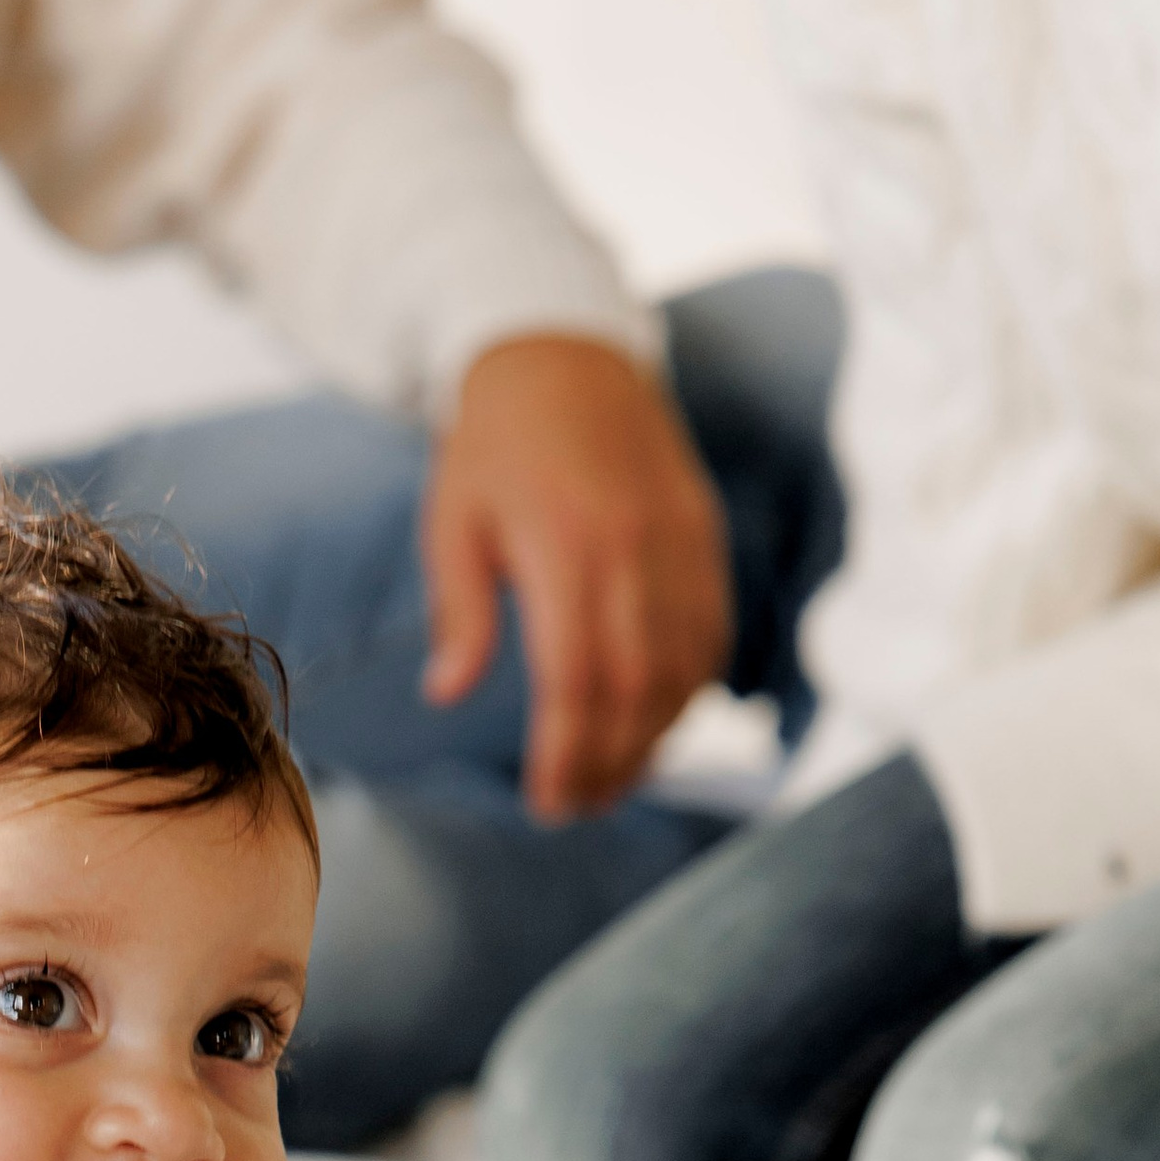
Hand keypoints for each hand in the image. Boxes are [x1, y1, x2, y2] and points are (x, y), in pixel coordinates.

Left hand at [422, 334, 731, 822]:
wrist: (565, 351)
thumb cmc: (493, 444)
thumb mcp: (452, 521)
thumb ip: (459, 610)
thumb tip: (446, 693)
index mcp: (565, 546)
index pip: (577, 680)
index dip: (567, 754)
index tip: (547, 802)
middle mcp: (635, 547)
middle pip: (637, 688)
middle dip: (609, 762)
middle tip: (576, 808)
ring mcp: (681, 540)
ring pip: (685, 668)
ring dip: (654, 738)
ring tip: (612, 780)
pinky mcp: (705, 533)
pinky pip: (713, 632)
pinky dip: (692, 689)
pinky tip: (658, 723)